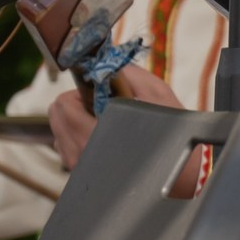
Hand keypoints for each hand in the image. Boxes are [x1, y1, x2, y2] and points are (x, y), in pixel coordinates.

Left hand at [46, 68, 184, 168]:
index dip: (84, 91)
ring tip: (108, 123)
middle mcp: (79, 156)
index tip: (104, 94)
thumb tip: (112, 62)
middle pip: (57, 114)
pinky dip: (79, 135)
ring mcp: (77, 166)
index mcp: (93, 138)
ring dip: (77, 120)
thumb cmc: (174, 139)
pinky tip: (105, 136)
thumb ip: (134, 76)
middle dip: (77, 104)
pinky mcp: (78, 172)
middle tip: (105, 107)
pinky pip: (66, 144)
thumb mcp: (161, 99)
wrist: (182, 177)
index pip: (64, 104)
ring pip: (59, 129)